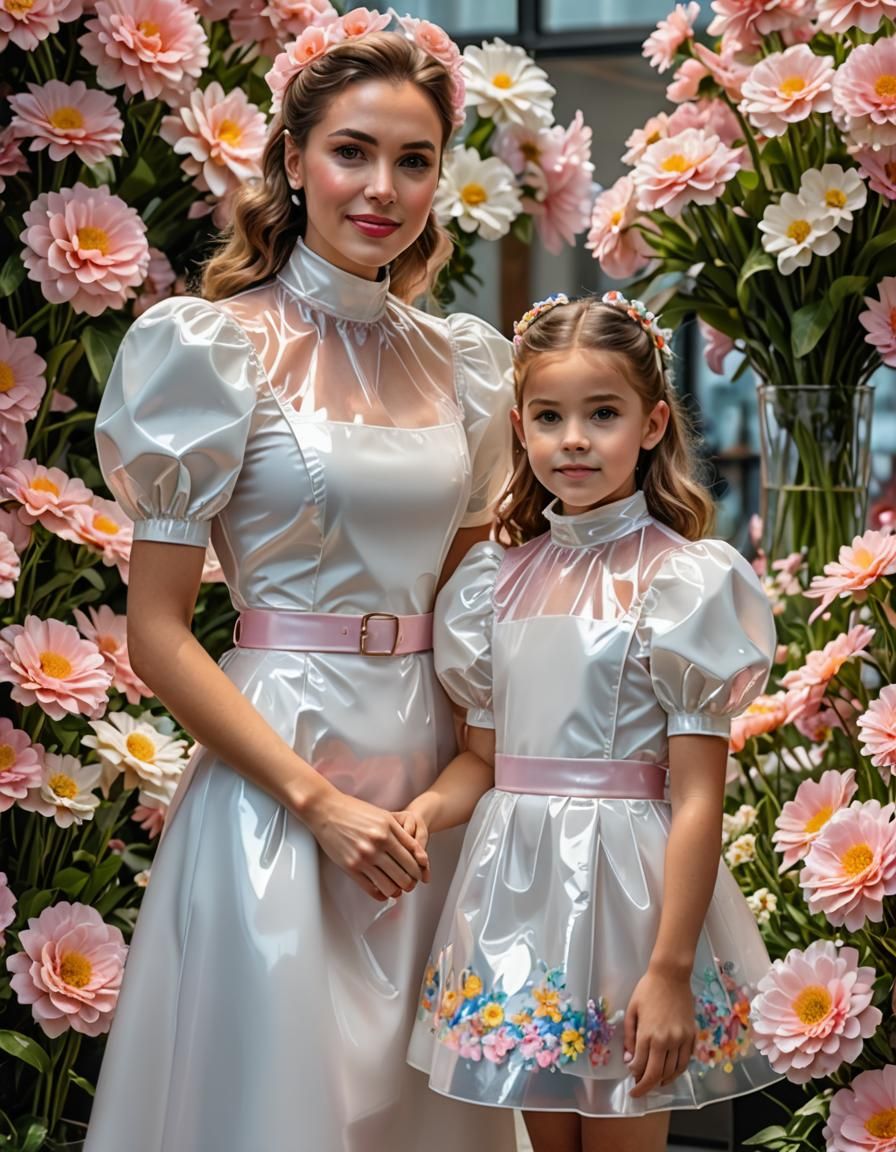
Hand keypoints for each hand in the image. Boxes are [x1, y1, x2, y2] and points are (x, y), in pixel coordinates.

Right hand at [304, 786, 429, 901]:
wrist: (326, 810)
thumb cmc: (354, 811)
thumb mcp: (384, 816)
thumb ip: (402, 835)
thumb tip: (418, 853)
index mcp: (388, 832)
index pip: (413, 859)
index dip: (419, 870)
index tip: (419, 873)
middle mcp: (377, 846)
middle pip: (404, 875)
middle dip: (410, 882)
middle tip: (409, 883)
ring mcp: (363, 858)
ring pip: (390, 886)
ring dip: (397, 890)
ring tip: (397, 888)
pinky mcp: (350, 867)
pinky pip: (371, 889)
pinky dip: (380, 894)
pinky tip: (382, 891)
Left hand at [623, 966, 695, 1097]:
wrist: (671, 975)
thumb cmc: (647, 990)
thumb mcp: (632, 1011)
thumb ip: (630, 1037)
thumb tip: (630, 1060)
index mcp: (648, 1034)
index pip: (641, 1067)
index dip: (635, 1080)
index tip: (631, 1085)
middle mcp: (666, 1041)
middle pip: (657, 1074)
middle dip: (647, 1087)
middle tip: (640, 1091)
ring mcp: (681, 1039)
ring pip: (674, 1071)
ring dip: (663, 1080)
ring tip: (655, 1082)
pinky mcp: (692, 1035)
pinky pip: (686, 1061)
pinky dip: (678, 1071)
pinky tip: (670, 1071)